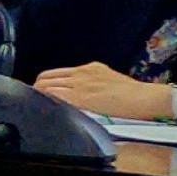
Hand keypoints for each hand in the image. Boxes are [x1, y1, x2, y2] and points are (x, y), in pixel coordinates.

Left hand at [38, 63, 172, 121]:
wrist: (143, 97)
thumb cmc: (132, 94)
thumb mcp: (109, 80)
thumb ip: (92, 83)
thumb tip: (81, 93)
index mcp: (89, 68)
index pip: (57, 73)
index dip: (46, 82)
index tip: (41, 91)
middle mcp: (81, 73)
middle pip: (47, 77)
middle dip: (38, 88)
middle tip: (34, 99)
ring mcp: (80, 84)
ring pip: (47, 86)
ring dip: (39, 95)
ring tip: (35, 105)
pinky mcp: (81, 97)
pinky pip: (55, 96)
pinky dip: (46, 100)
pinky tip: (42, 107)